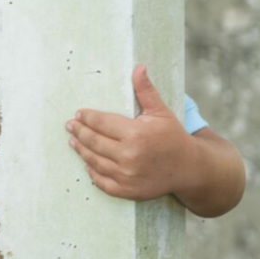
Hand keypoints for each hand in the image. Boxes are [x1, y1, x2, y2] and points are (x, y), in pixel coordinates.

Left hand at [65, 64, 194, 201]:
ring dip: (81, 150)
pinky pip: (102, 182)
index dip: (87, 118)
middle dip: (79, 132)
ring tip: (73, 141)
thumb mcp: (160, 112)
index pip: (101, 123)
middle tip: (70, 126)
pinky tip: (86, 163)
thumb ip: (145, 90)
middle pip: (94, 142)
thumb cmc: (173, 137)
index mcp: (136, 134)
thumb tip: (138, 67)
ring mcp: (127, 175)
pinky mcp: (127, 191)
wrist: (190, 169)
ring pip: (94, 161)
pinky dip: (92, 173)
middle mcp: (129, 155)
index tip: (79, 114)